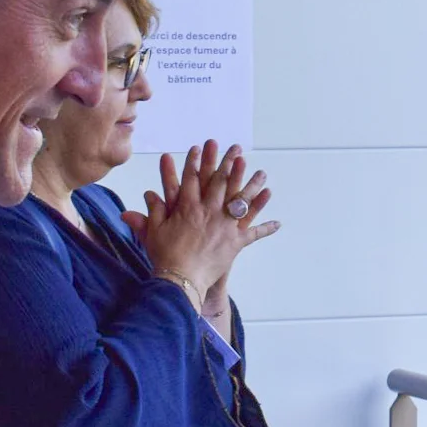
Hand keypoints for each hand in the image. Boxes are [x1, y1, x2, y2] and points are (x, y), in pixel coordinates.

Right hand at [122, 141, 279, 300]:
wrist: (181, 279)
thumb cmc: (165, 256)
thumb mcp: (154, 231)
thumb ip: (153, 211)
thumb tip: (148, 194)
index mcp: (188, 207)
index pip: (192, 179)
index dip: (194, 162)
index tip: (199, 147)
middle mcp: (210, 211)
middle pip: (221, 182)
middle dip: (229, 162)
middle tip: (236, 148)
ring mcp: (225, 225)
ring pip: (243, 200)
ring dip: (253, 185)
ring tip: (262, 173)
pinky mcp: (235, 242)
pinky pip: (254, 233)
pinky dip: (266, 228)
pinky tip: (278, 223)